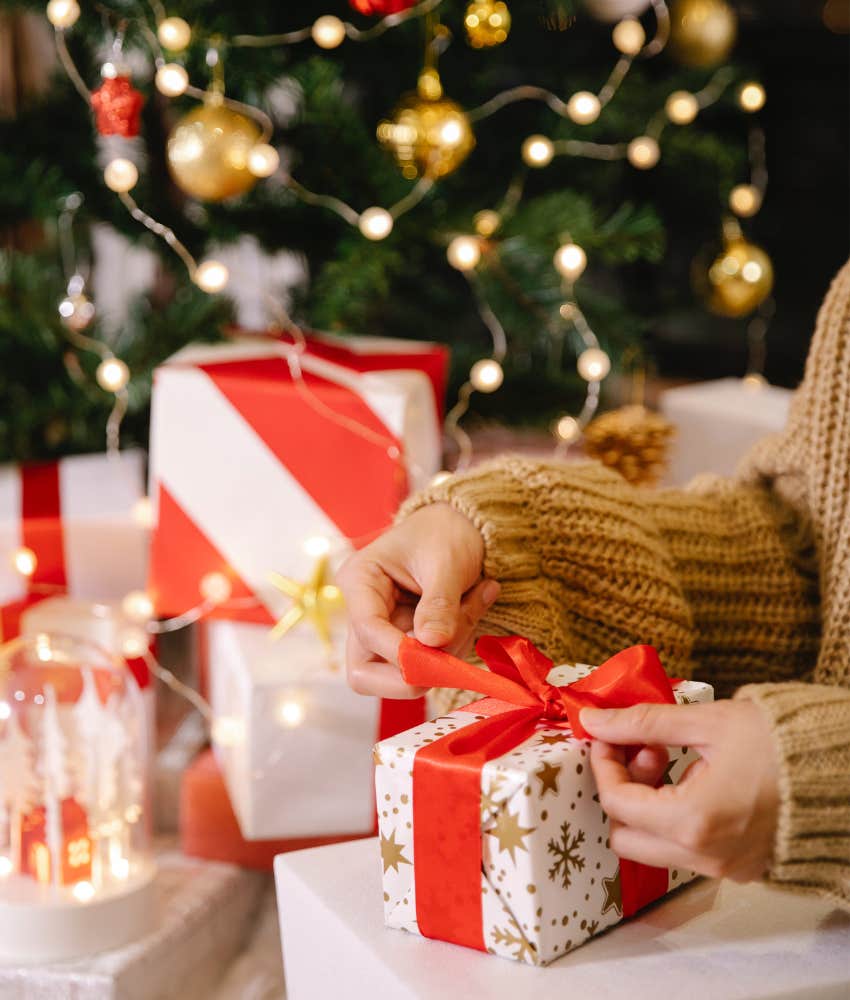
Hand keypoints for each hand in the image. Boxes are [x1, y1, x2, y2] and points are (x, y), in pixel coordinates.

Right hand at [337, 503, 499, 698]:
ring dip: (445, 653)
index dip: (400, 651)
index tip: (439, 650)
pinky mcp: (407, 640)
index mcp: (360, 581)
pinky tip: (473, 606)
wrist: (458, 523)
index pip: (367, 630)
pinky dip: (455, 646)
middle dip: (411, 672)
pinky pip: (427, 663)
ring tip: (475, 603)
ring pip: (400, 673)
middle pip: (364, 672)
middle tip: (452, 650)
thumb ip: (440, 603)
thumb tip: (433, 644)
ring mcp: (385, 630)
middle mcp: (363, 611)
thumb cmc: (446, 532)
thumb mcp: (447, 561)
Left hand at [581, 699, 779, 882]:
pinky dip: (676, 819)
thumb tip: (596, 721)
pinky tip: (697, 780)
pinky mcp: (740, 867)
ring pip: (655, 847)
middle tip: (647, 752)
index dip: (605, 764)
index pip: (617, 802)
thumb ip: (643, 723)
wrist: (841, 766)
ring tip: (676, 761)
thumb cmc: (779, 741)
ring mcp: (724, 867)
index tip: (611, 736)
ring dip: (649, 804)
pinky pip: (687, 851)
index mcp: (693, 821)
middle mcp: (705, 857)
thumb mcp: (706, 722)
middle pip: (626, 837)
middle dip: (623, 791)